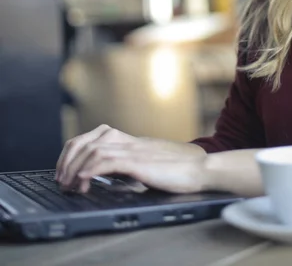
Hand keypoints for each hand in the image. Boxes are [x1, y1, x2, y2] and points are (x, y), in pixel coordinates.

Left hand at [55, 124, 206, 193]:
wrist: (198, 167)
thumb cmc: (175, 170)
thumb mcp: (144, 165)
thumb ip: (126, 167)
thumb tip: (107, 178)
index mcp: (128, 140)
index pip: (90, 138)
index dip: (72, 153)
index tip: (64, 170)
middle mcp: (127, 141)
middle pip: (87, 141)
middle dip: (68, 160)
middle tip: (61, 180)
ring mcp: (133, 149)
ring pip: (94, 150)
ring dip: (76, 168)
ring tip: (69, 185)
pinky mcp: (139, 162)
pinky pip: (109, 161)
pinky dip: (92, 169)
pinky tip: (83, 179)